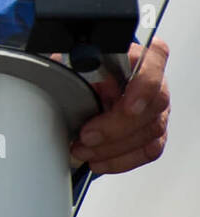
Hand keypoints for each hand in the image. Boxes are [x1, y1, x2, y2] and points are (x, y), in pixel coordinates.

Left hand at [70, 38, 169, 174]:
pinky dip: (120, 159)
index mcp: (138, 56)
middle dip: (115, 129)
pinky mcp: (153, 132)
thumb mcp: (74, 58)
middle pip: (152, 108)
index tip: (126, 107)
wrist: (91, 76)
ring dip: (113, 148)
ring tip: (83, 150)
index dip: (144, 89)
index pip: (152, 66)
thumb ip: (74, 64)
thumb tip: (59, 75)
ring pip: (149, 134)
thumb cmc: (85, 65)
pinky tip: (98, 160)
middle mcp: (155, 82)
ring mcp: (156, 109)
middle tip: (86, 136)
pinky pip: (146, 151)